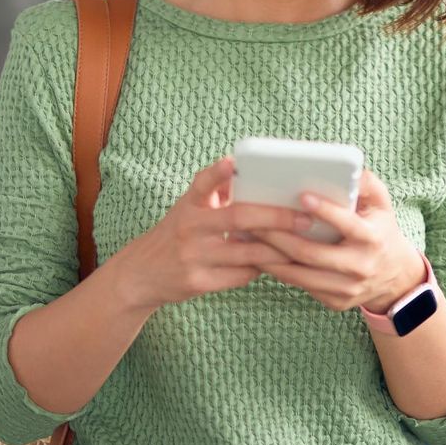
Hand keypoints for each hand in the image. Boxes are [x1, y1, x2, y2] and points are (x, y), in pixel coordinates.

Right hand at [109, 157, 311, 312]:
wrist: (141, 275)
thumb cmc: (176, 235)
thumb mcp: (187, 209)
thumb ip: (213, 191)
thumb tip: (242, 168)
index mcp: (189, 206)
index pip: (202, 184)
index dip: (217, 173)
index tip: (233, 162)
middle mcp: (189, 228)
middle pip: (238, 218)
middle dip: (276, 217)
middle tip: (304, 218)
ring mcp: (194, 256)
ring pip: (246, 253)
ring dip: (277, 249)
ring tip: (302, 244)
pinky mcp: (199, 282)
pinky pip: (241, 276)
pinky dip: (260, 269)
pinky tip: (273, 265)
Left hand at [254, 170, 425, 313]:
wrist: (394, 277)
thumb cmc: (380, 230)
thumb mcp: (382, 205)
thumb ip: (367, 184)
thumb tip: (349, 168)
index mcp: (372, 238)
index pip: (347, 224)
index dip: (325, 211)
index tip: (301, 195)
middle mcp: (360, 266)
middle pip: (311, 253)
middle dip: (279, 236)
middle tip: (253, 220)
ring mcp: (346, 288)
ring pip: (300, 274)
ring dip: (270, 257)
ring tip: (249, 238)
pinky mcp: (335, 302)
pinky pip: (301, 286)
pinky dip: (278, 271)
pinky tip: (261, 256)